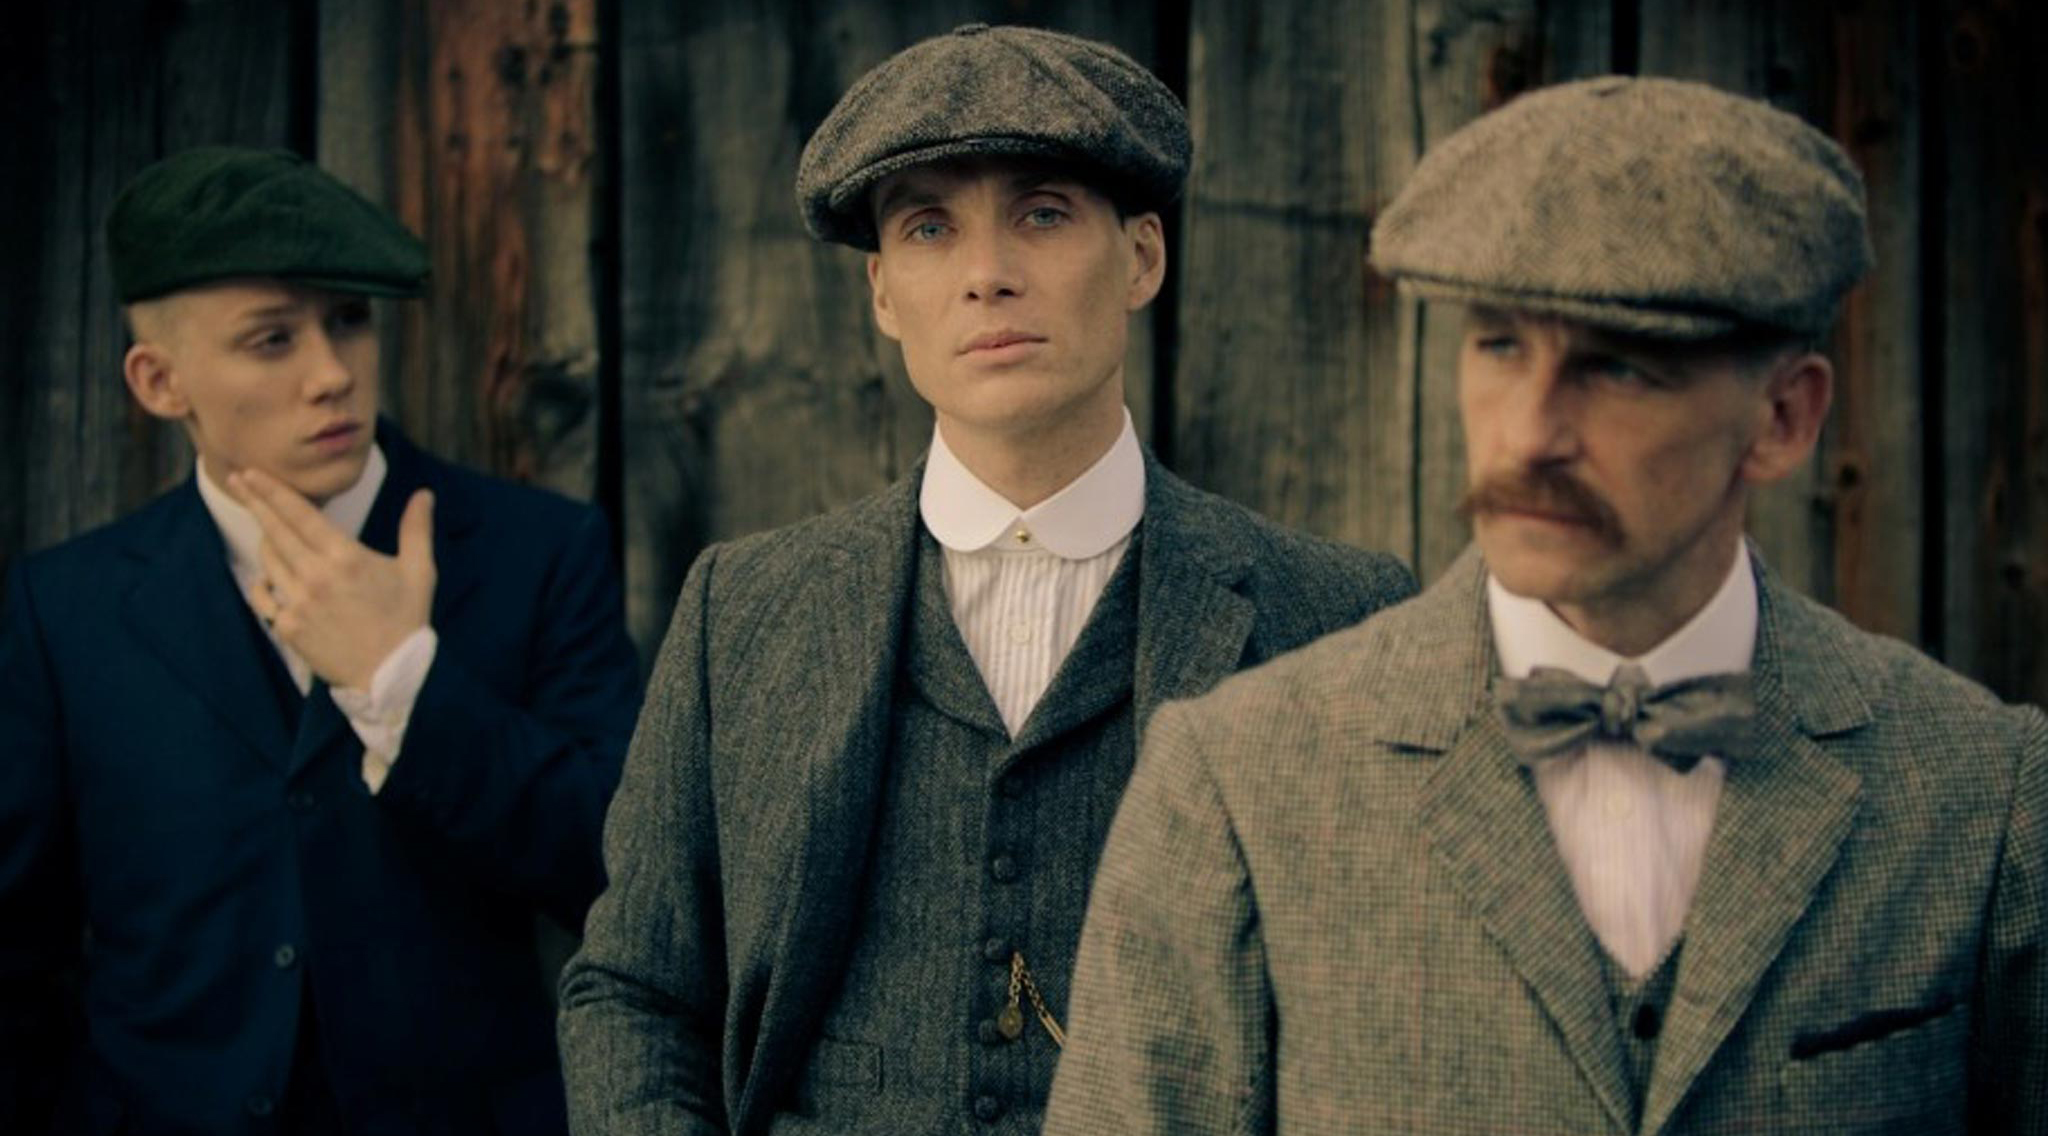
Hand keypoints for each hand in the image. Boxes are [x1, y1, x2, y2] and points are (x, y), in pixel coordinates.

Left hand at [230, 468, 436, 690]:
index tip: (252, 473)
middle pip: (275, 530)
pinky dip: (263, 582)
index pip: (299, 514)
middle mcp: (315, 576)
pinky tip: (268, 576)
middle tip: (239, 479)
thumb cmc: (407, 620)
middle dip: (255, 501)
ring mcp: (297, 603)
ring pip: (269, 560)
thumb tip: (424, 494)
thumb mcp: (419, 571)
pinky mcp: (287, 627)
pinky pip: (264, 596)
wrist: (392, 675)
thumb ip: (416, 529)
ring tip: (269, 530)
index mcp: (345, 557)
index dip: (272, 490)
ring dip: (266, 540)